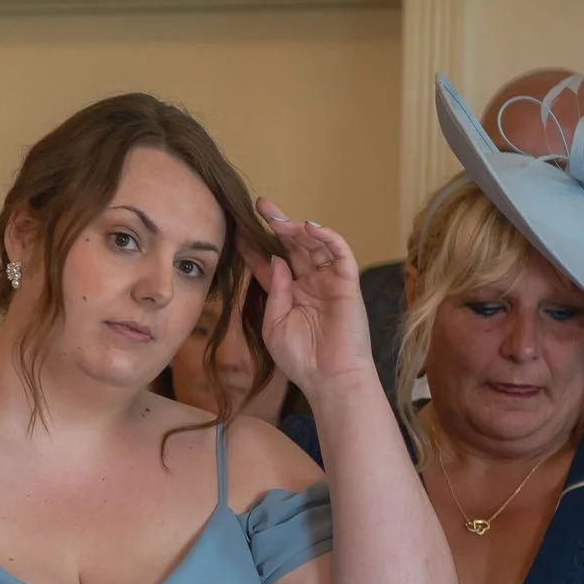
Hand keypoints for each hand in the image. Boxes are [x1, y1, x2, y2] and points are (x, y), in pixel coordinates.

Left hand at [250, 199, 373, 391]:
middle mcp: (309, 283)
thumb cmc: (300, 358)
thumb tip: (276, 258)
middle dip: (277, 225)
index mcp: (289, 293)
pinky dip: (326, 237)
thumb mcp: (274, 323)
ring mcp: (328, 281)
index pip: (269, 262)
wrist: (328, 378)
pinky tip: (308, 228)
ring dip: (297, 229)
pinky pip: (339, 252)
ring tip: (279, 219)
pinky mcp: (347, 282)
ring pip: (314, 244)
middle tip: (260, 206)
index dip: (254, 245)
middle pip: (292, 246)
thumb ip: (274, 291)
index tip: (236, 227)